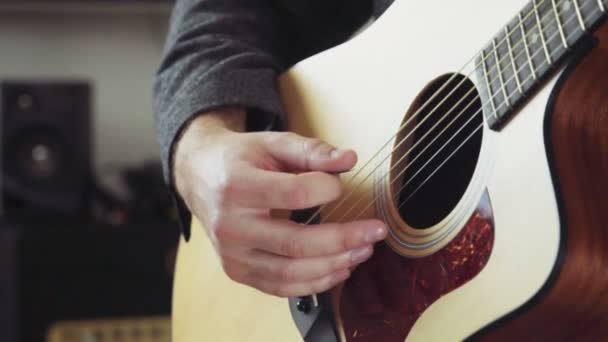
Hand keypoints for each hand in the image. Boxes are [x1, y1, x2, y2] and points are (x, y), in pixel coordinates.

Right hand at [173, 108, 386, 296]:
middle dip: (343, 239)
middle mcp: (230, 224)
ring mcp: (232, 254)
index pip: (293, 193)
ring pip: (290, 272)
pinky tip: (338, 268)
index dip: (326, 189)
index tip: (340, 185)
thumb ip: (311, 150)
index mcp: (236, 185)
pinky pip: (280, 287)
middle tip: (375, 231)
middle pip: (295, 243)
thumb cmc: (239, 159)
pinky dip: (315, 283)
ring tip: (363, 250)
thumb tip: (349, 159)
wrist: (200, 177)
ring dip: (334, 265)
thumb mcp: (272, 142)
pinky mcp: (237, 271)